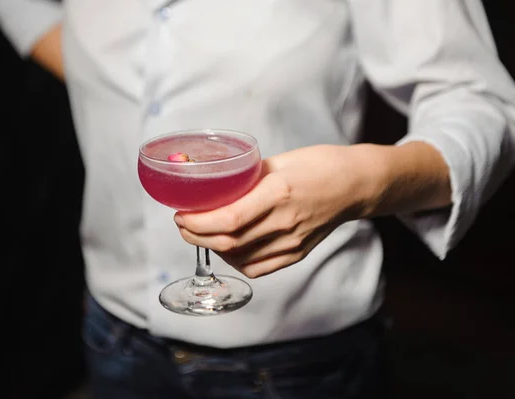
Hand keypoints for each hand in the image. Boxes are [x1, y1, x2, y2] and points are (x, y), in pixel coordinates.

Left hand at [174, 145, 377, 277]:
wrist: (355, 186)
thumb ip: (248, 176)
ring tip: (199, 234)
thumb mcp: (280, 161)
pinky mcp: (297, 254)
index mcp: (279, 193)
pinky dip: (234, 261)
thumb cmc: (319, 166)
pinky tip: (227, 248)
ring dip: (211, 249)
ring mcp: (292, 242)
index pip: (228, 219)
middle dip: (195, 236)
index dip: (197, 222)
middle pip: (228, 242)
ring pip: (239, 258)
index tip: (181, 214)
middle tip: (182, 224)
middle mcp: (285, 222)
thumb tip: (216, 186)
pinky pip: (257, 268)